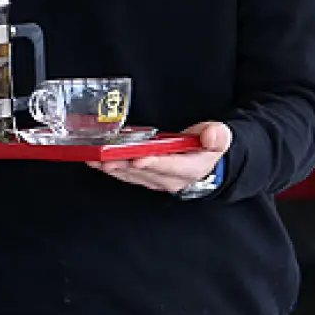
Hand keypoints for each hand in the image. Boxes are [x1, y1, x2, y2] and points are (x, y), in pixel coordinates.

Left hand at [87, 121, 230, 193]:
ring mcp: (155, 180)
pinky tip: (96, 161)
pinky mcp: (144, 178)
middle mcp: (170, 178)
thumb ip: (216, 136)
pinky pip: (126, 174)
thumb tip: (211, 134)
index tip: (139, 158)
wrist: (203, 160)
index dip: (154, 163)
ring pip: (131, 175)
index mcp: (190, 168)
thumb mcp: (219, 138)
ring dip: (112, 167)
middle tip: (105, 159)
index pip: (171, 167)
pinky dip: (111, 167)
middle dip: (124, 165)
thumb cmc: (207, 147)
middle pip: (144, 172)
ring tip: (94, 160)